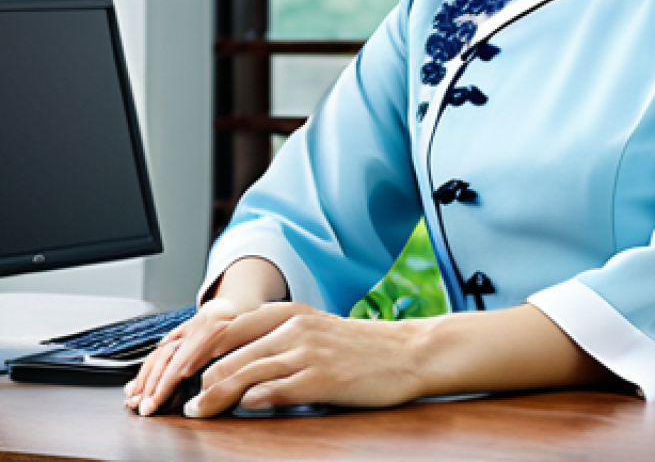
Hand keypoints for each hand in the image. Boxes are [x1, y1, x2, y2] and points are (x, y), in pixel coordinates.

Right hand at [124, 297, 251, 415]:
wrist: (253, 295)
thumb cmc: (262, 320)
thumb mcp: (262, 336)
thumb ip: (242, 360)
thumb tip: (224, 389)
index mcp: (222, 325)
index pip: (187, 356)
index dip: (170, 379)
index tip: (158, 399)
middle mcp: (203, 323)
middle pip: (171, 356)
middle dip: (154, 384)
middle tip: (145, 407)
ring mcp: (193, 323)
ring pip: (163, 350)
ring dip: (146, 376)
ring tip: (134, 397)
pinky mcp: (187, 325)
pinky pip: (164, 345)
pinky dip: (150, 364)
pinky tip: (139, 380)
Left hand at [173, 303, 424, 416]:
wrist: (409, 352)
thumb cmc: (365, 347)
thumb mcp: (319, 331)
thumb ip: (282, 341)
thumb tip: (242, 363)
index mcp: (292, 313)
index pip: (230, 325)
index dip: (197, 347)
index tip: (175, 367)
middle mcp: (295, 327)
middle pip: (229, 350)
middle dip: (195, 375)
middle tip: (175, 397)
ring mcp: (307, 352)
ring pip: (244, 372)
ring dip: (214, 394)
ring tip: (195, 410)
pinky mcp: (321, 379)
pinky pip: (274, 390)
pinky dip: (251, 401)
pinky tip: (239, 409)